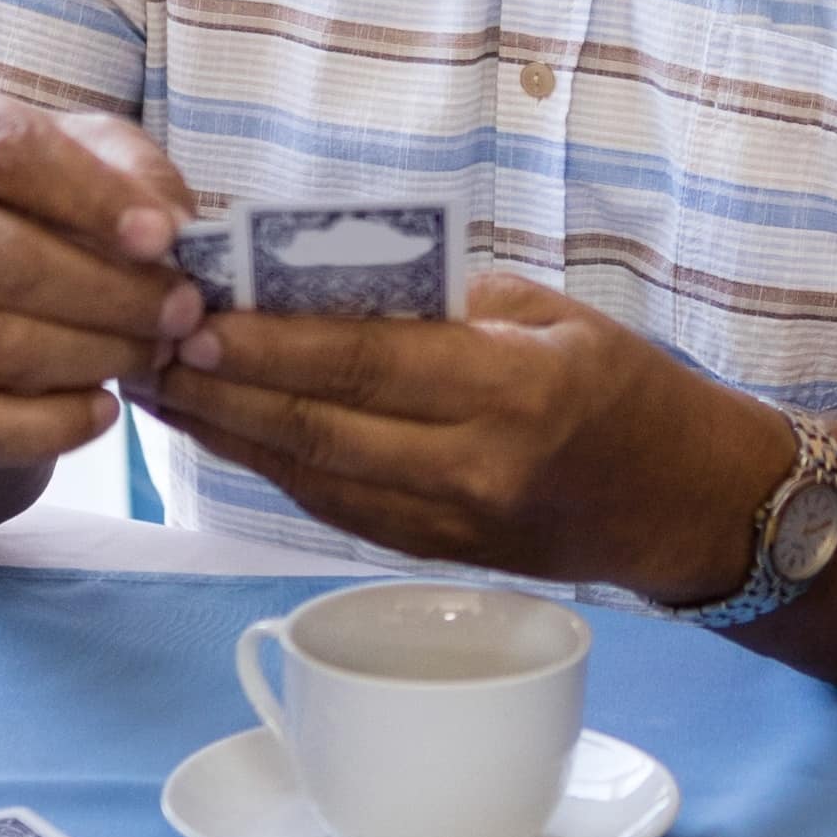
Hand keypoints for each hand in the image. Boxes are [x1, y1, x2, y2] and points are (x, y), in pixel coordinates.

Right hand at [0, 86, 201, 472]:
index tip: (165, 237)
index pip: (9, 153)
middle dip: (107, 292)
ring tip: (157, 351)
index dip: (93, 198)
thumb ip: (140, 178)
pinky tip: (106, 409)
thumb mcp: (98, 154)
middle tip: (182, 310)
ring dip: (93, 355)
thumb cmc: (49, 196)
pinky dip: (49, 427)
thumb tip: (176, 233)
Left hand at [138, 273, 790, 598]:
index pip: (365, 362)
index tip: (197, 313)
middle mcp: (477, 464)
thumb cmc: (626, 387)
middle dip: (222, 388)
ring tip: (158, 388)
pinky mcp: (438, 555)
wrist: (690, 505)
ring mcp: (453, 523)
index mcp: (514, 386)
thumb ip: (446, 301)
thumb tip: (326, 280)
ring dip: (227, 435)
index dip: (271, 343)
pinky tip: (225, 435)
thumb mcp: (554, 314)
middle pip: (320, 426)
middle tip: (146, 344)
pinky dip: (273, 469)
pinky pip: (336, 510)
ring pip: (312, 476)